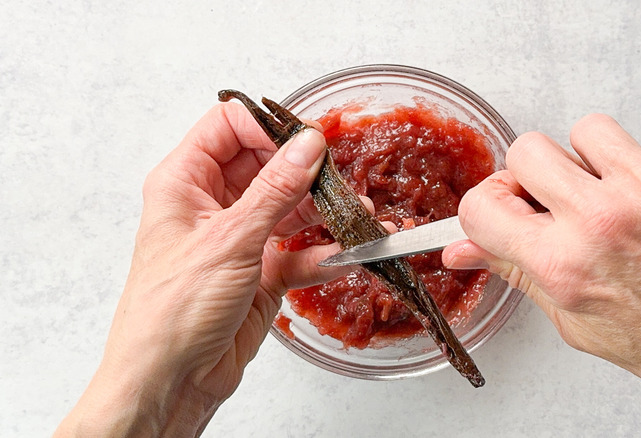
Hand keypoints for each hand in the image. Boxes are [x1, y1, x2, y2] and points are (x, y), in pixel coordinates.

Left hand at [56, 103, 349, 435]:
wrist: (170, 380)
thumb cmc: (171, 311)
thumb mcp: (229, 240)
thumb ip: (275, 189)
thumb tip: (307, 146)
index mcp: (185, 182)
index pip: (228, 127)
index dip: (269, 128)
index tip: (308, 140)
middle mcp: (212, 206)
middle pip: (268, 166)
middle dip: (308, 172)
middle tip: (340, 181)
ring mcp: (239, 239)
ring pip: (289, 209)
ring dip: (324, 214)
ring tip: (357, 216)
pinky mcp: (261, 273)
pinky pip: (299, 252)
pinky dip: (323, 254)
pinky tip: (345, 255)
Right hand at [443, 114, 640, 436]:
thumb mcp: (579, 323)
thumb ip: (518, 272)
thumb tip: (468, 249)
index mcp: (564, 265)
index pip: (482, 205)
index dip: (489, 207)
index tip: (507, 210)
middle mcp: (604, 219)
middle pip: (528, 150)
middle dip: (537, 176)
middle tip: (563, 200)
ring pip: (587, 129)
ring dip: (595, 161)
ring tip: (619, 196)